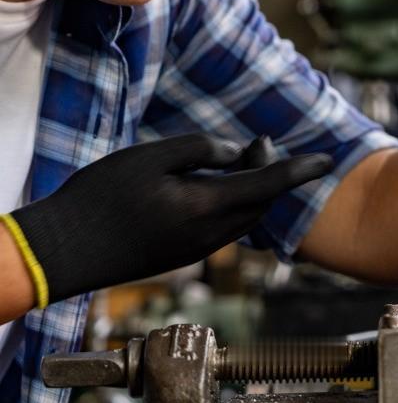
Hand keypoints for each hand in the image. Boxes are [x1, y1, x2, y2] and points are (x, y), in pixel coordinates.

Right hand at [2, 134, 331, 305]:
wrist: (63, 252)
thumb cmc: (100, 197)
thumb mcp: (150, 157)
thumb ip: (201, 150)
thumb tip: (239, 153)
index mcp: (204, 208)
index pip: (268, 185)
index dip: (301, 170)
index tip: (329, 159)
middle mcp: (209, 237)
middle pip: (262, 204)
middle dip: (271, 173)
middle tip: (258, 143)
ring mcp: (197, 252)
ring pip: (246, 219)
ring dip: (254, 192)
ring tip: (240, 160)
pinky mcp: (183, 258)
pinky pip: (226, 231)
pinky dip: (236, 207)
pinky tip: (218, 187)